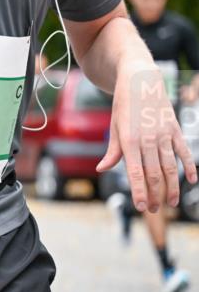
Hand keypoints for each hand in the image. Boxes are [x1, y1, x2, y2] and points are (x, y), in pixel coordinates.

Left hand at [97, 61, 196, 211]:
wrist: (141, 81)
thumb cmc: (123, 106)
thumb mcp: (114, 127)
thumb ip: (112, 151)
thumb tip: (102, 169)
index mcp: (129, 141)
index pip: (136, 173)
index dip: (139, 191)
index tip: (141, 207)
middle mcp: (148, 139)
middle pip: (154, 174)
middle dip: (153, 194)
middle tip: (152, 210)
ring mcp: (164, 135)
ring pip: (170, 167)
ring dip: (171, 187)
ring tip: (170, 203)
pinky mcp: (175, 129)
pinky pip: (184, 151)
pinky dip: (189, 166)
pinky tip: (192, 180)